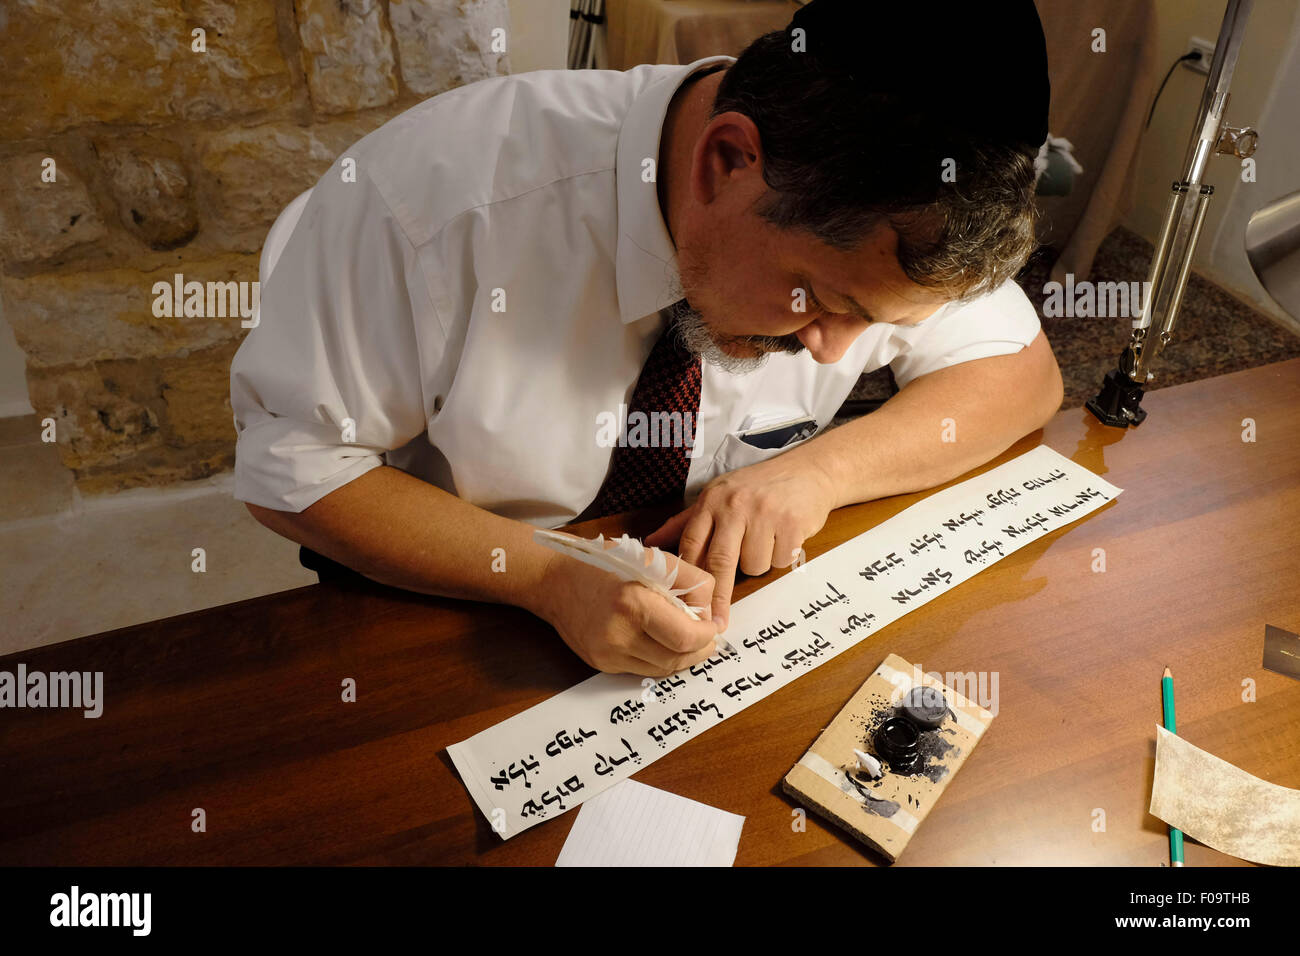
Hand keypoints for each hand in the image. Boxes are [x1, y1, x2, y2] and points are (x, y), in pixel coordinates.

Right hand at [535, 546, 720, 676]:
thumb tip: (711, 612)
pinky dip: (659, 657)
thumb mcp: (651, 557)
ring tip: (688, 638)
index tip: (712, 626)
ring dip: (682, 657)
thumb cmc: (603, 563)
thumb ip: (689, 581)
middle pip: (677, 659)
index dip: (706, 635)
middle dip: (700, 649)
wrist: (553, 580)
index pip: (685, 637)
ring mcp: (607, 655)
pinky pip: (642, 669)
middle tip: (707, 636)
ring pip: (662, 669)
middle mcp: (618, 635)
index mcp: (633, 604)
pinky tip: (660, 641)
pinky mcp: (601, 664)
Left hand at [644, 451, 836, 630]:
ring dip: (758, 563)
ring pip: (753, 565)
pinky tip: (784, 537)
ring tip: (765, 540)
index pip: (692, 544)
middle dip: (717, 596)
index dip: (687, 578)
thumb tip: (650, 544)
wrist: (808, 470)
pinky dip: (781, 557)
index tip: (686, 605)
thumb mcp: (718, 496)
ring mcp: (764, 514)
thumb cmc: (758, 487)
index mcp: (712, 500)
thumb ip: (685, 523)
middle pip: (720, 562)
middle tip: (715, 622)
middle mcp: (735, 505)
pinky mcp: (791, 524)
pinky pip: (779, 561)